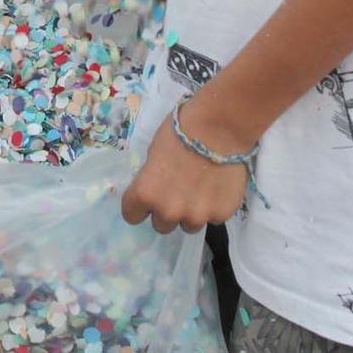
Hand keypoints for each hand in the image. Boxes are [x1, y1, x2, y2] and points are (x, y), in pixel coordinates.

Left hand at [120, 118, 249, 234]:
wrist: (219, 127)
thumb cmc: (180, 131)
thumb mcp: (153, 154)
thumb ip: (152, 179)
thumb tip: (156, 189)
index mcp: (146, 194)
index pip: (132, 215)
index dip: (139, 206)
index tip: (148, 197)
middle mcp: (168, 211)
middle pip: (161, 225)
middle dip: (167, 211)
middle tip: (178, 191)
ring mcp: (197, 216)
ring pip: (189, 225)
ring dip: (191, 212)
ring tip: (201, 188)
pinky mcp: (221, 214)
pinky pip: (213, 217)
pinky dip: (214, 206)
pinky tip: (218, 185)